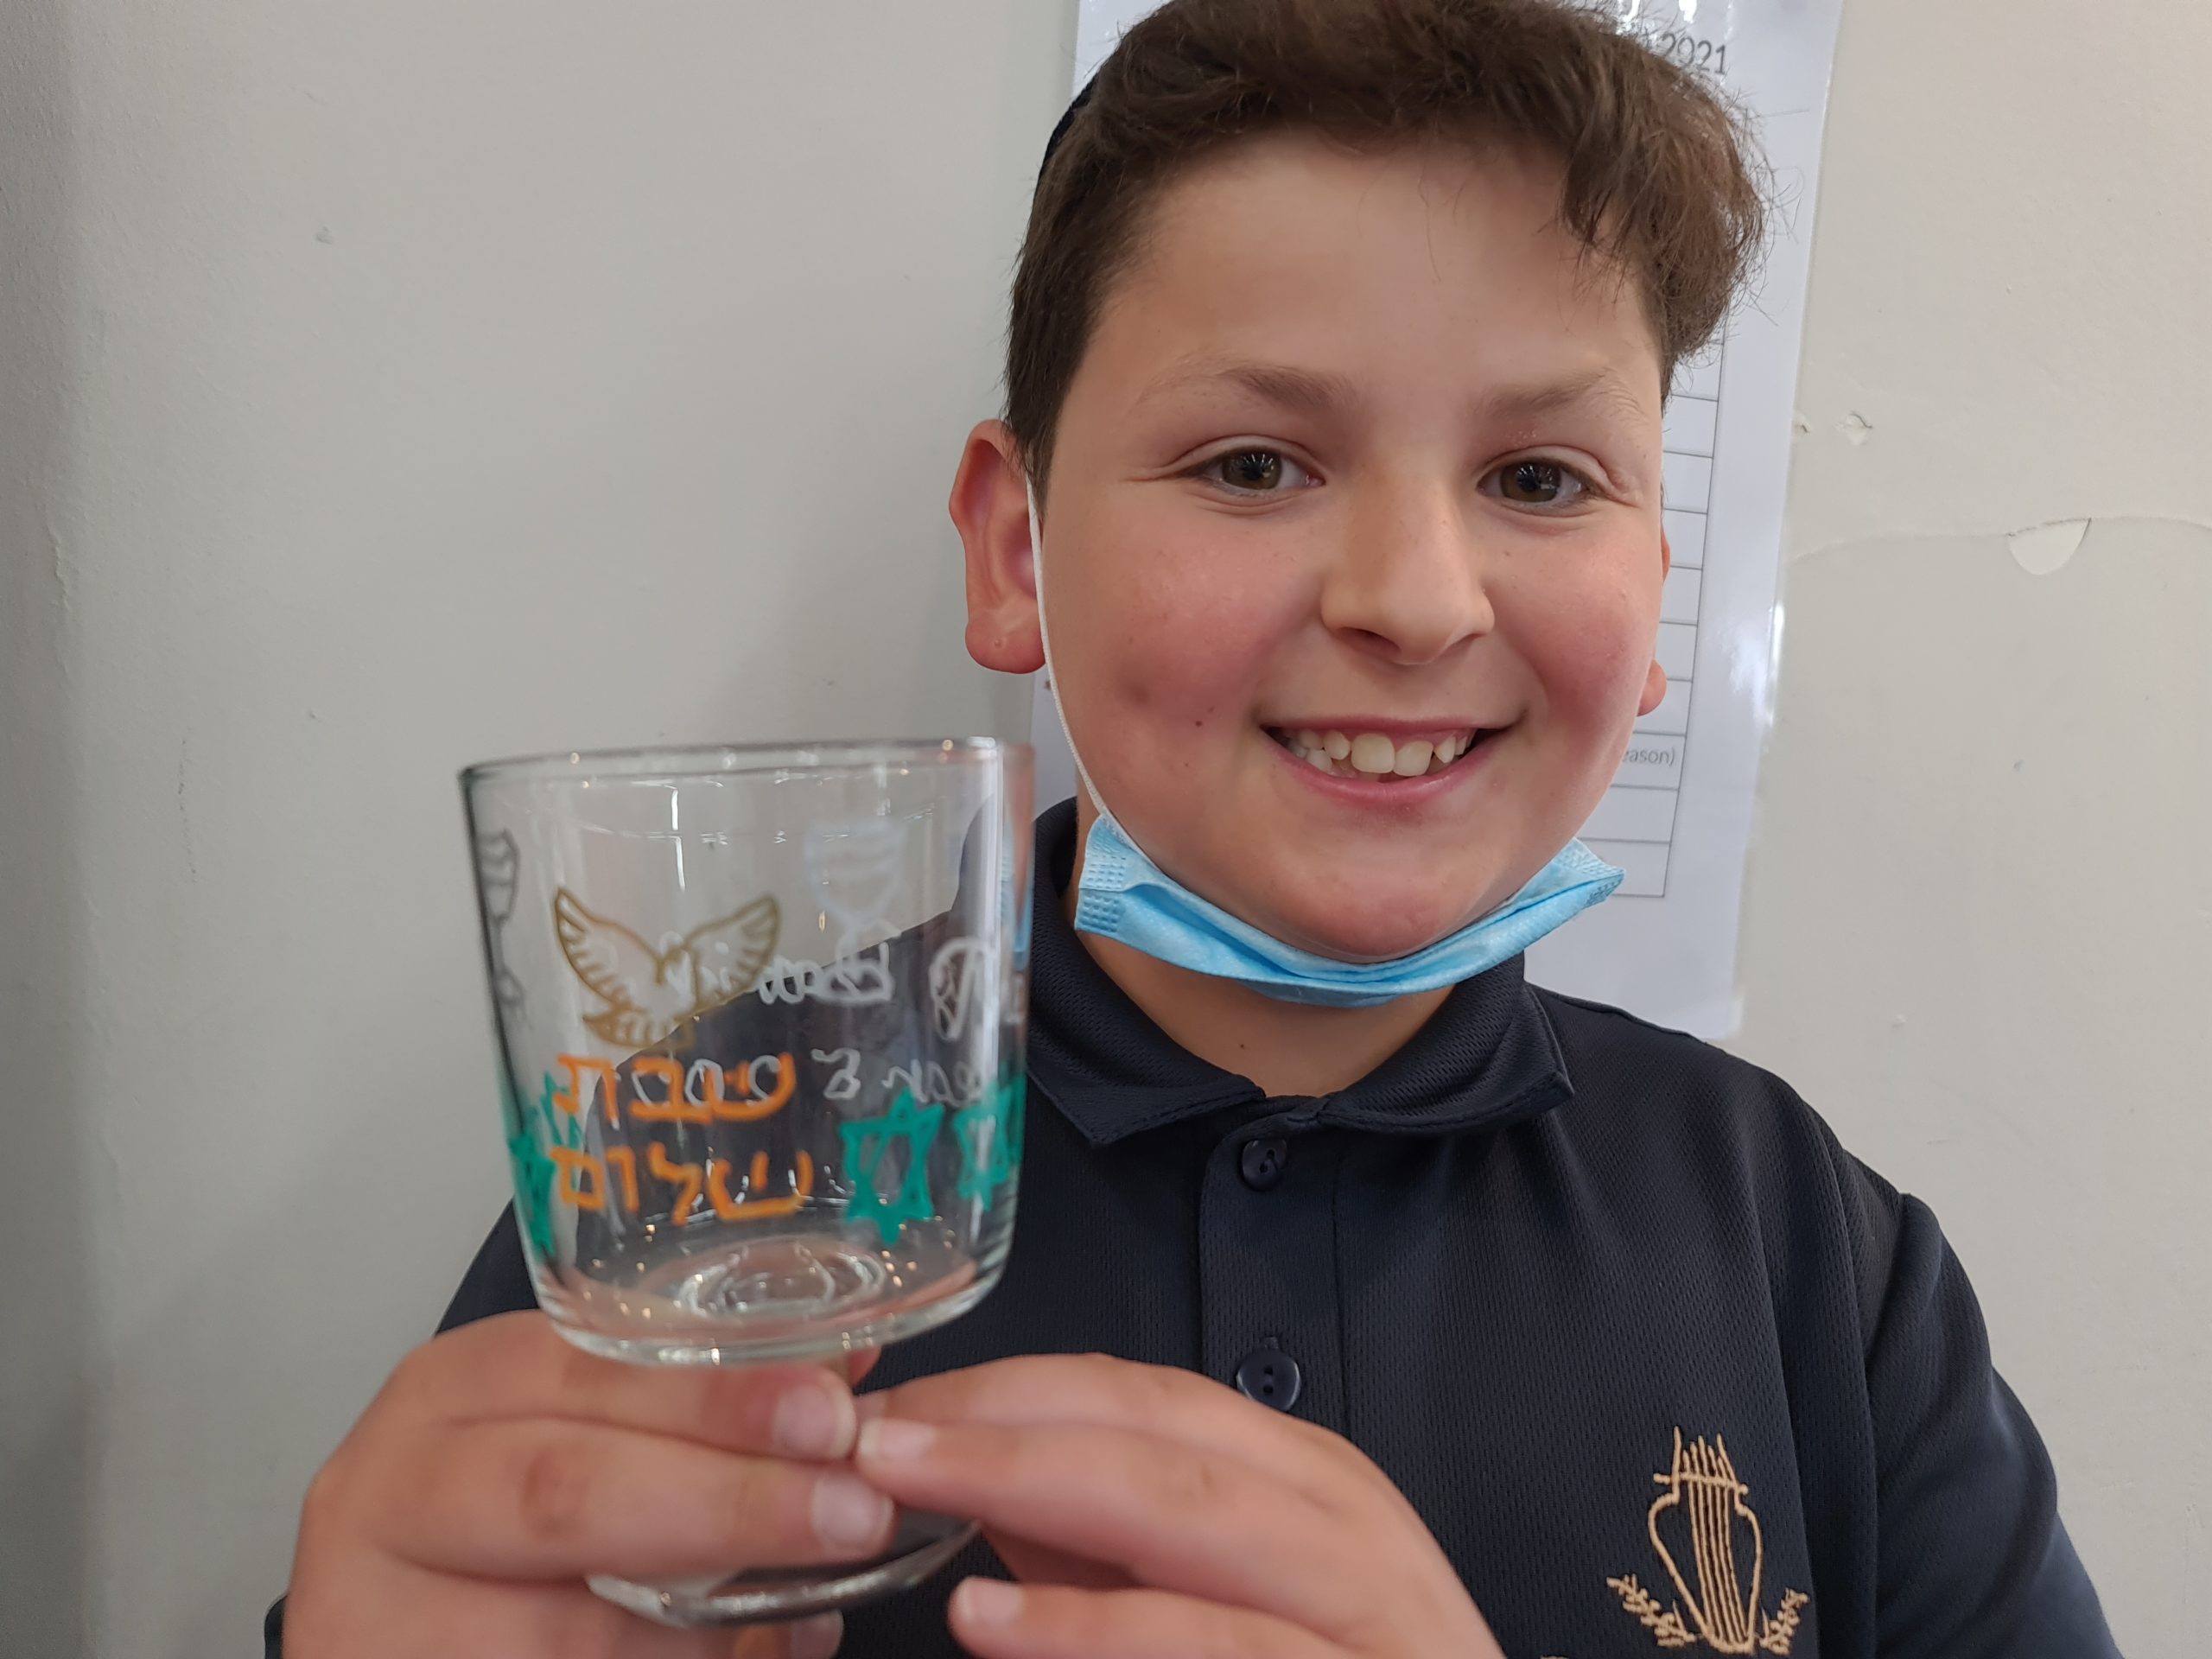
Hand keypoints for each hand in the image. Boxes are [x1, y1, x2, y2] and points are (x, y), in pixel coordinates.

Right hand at [283, 1311, 886, 1657]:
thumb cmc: (500, 1536)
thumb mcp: (584, 1443)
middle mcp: (392, 1488)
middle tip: (852, 1511)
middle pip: (567, 1491)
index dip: (716, 1393)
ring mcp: (375, 1613)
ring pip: (563, 1623)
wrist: (395, 1650)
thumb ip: (695, 1414)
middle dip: (727, 1502)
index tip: (833, 1412)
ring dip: (705, 1626)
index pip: (588, 1370)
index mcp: (453, 1392)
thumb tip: (847, 1376)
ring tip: (814, 1609)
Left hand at [852, 1354, 1505, 1658]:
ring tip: (909, 1485)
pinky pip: (1218, 1643)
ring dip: (1029, 1483)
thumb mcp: (1211, 1604)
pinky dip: (1095, 1628)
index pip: (1145, 1397)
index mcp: (1305, 1482)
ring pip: (1187, 1511)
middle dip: (1002, 1417)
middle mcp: (1345, 1521)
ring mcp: (1366, 1604)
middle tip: (873, 1432)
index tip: (891, 1407)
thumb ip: (1102, 1550)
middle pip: (1160, 1430)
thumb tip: (972, 1477)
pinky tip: (992, 1617)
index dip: (1007, 1388)